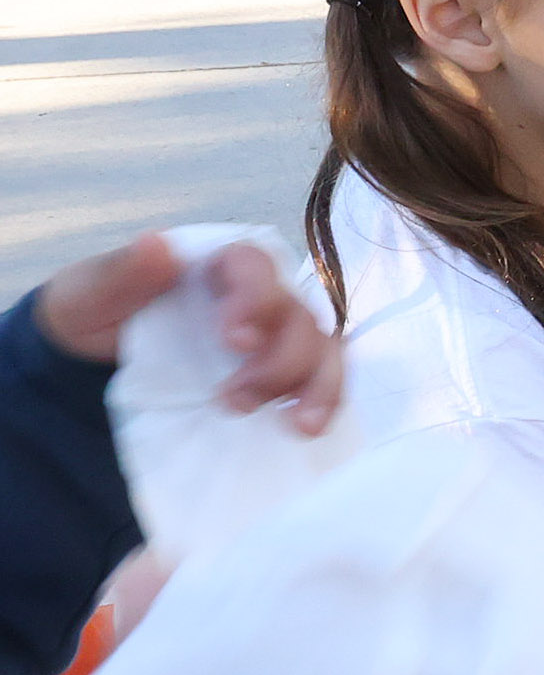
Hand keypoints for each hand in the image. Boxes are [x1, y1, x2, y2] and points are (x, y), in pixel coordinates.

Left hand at [37, 234, 343, 431]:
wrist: (92, 363)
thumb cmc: (93, 314)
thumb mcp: (88, 291)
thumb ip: (123, 272)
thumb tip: (161, 245)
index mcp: (215, 264)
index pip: (255, 266)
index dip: (256, 300)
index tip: (234, 339)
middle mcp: (257, 294)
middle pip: (298, 315)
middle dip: (280, 361)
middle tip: (233, 399)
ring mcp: (275, 334)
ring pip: (323, 348)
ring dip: (314, 387)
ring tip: (293, 424)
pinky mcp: (282, 371)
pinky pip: (323, 379)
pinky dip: (324, 402)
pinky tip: (307, 428)